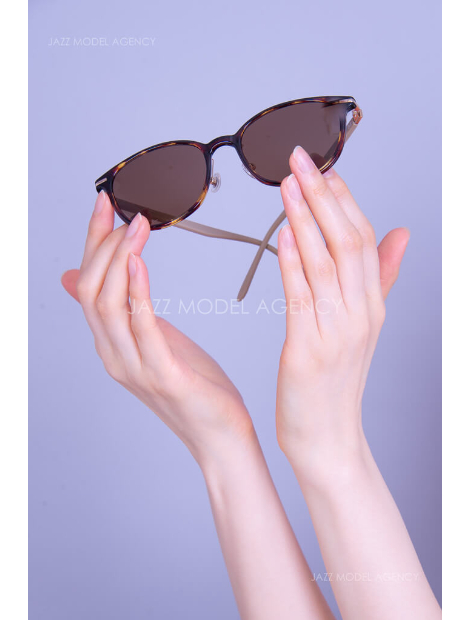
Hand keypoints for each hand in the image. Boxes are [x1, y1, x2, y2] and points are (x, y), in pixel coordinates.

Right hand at [61, 192, 253, 466]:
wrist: (221, 436)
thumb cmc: (196, 388)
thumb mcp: (157, 339)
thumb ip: (128, 309)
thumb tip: (100, 279)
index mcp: (114, 345)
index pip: (89, 285)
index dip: (93, 243)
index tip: (105, 206)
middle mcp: (114, 355)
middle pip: (91, 291)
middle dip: (101, 245)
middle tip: (122, 210)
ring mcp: (134, 367)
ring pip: (108, 305)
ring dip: (118, 260)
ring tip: (135, 227)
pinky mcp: (162, 375)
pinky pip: (141, 328)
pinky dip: (137, 291)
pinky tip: (139, 262)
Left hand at [276, 146, 409, 475]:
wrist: (326, 436)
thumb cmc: (335, 379)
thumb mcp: (363, 324)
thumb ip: (379, 276)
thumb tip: (401, 233)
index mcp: (371, 304)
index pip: (362, 239)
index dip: (343, 200)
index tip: (323, 168)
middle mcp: (359, 312)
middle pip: (347, 242)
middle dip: (323, 196)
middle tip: (300, 160)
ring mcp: (337, 331)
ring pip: (324, 262)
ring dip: (304, 219)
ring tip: (288, 184)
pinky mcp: (308, 349)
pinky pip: (301, 297)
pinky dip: (293, 262)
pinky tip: (283, 235)